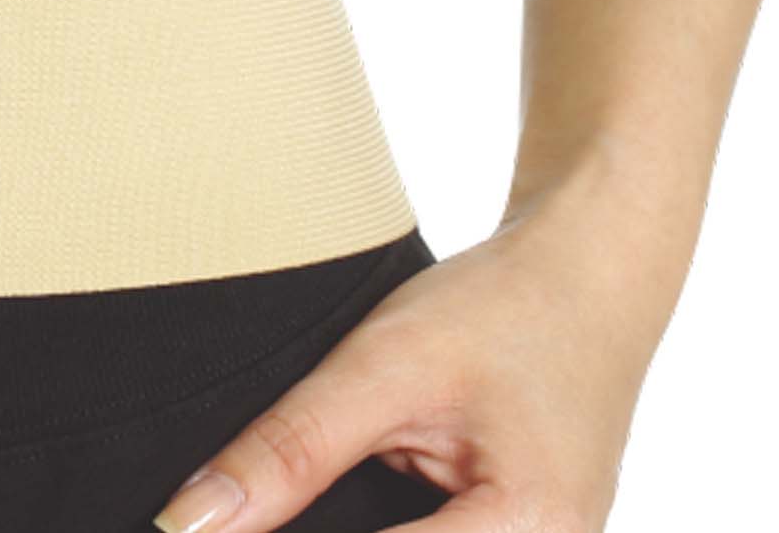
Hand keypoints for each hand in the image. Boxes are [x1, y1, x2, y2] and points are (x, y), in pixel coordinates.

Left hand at [152, 192, 682, 531]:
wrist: (589, 272)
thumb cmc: (505, 306)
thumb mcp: (383, 367)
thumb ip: (290, 451)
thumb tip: (189, 523)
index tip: (196, 528)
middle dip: (303, 531)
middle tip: (217, 512)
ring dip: (331, 523)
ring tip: (273, 492)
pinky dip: (363, 521)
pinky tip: (310, 500)